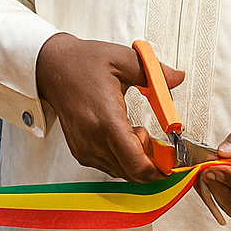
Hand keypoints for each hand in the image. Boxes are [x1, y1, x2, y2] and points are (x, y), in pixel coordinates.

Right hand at [35, 33, 183, 181]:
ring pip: (123, 172)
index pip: (136, 163)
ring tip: (135, 130)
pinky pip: (110, 167)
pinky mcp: (81, 152)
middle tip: (156, 139)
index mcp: (107, 119)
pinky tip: (123, 135)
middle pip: (133, 173)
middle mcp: (93, 140)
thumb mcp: (123, 58)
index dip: (159, 168)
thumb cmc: (83, 63)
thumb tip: (177, 78)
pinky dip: (124, 158)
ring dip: (137, 159)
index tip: (172, 159)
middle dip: (152, 162)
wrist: (52, 68)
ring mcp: (85, 149)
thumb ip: (153, 73)